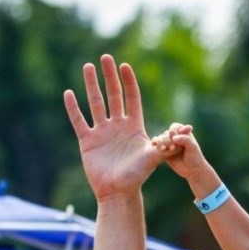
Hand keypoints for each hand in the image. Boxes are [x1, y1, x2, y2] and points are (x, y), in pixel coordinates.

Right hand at [63, 55, 161, 200]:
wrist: (118, 192)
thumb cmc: (137, 177)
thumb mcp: (152, 159)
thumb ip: (162, 146)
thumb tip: (179, 135)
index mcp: (134, 127)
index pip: (131, 98)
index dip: (129, 82)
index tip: (125, 65)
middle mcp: (117, 126)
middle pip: (113, 95)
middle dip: (109, 76)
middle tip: (106, 57)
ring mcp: (102, 132)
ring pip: (95, 103)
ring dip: (91, 85)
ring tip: (88, 66)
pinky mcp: (88, 141)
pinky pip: (79, 121)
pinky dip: (73, 108)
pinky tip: (69, 93)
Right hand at [152, 123, 211, 181]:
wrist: (192, 170)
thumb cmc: (195, 157)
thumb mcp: (192, 147)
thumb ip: (185, 140)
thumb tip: (174, 137)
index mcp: (184, 133)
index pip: (175, 126)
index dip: (173, 131)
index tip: (176, 138)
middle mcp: (176, 138)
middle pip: (166, 133)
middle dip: (167, 139)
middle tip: (173, 148)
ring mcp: (170, 144)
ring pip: (161, 138)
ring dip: (161, 142)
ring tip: (164, 149)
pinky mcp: (165, 151)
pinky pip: (157, 145)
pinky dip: (155, 144)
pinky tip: (155, 147)